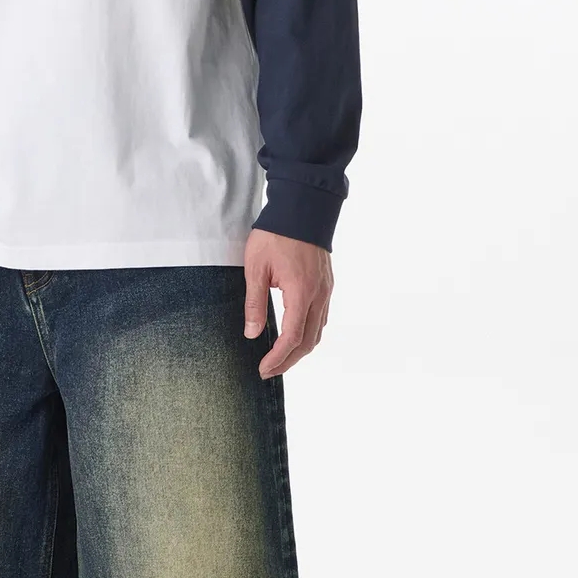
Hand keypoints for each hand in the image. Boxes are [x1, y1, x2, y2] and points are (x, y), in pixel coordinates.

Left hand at [242, 230, 333, 378]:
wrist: (303, 207)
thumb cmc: (276, 234)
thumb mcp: (256, 268)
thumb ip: (254, 303)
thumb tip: (252, 334)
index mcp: (301, 292)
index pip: (292, 338)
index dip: (278, 358)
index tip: (263, 369)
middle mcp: (319, 295)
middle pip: (308, 342)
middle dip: (289, 361)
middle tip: (269, 371)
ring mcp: (326, 290)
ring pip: (318, 332)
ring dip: (300, 350)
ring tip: (280, 359)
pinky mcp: (326, 285)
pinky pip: (321, 318)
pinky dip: (308, 334)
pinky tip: (294, 336)